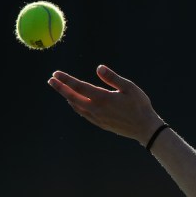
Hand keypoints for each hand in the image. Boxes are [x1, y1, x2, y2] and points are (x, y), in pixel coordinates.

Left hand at [48, 65, 164, 144]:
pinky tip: (76, 103)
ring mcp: (97, 118)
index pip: (79, 86)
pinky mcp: (100, 124)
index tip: (56, 74)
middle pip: (73, 97)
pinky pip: (83, 114)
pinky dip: (76, 106)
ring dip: (67, 97)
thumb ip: (113, 78)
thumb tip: (98, 68)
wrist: (144, 128)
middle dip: (61, 88)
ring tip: (62, 90)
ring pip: (76, 107)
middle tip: (51, 80)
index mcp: (102, 98)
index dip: (66, 79)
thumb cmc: (140, 105)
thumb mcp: (130, 87)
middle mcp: (96, 108)